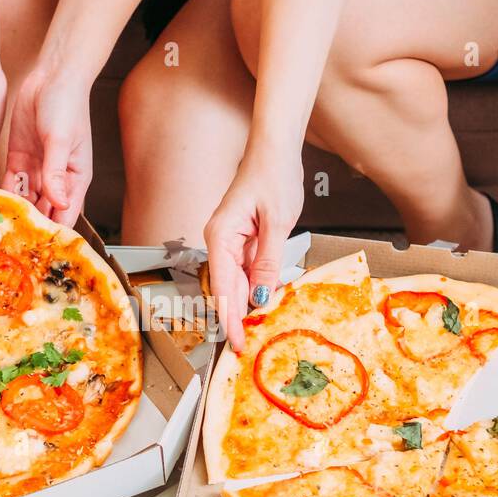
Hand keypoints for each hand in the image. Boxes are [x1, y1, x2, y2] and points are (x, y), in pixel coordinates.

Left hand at [2, 66, 92, 225]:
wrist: (52, 75)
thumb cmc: (67, 105)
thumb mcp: (60, 140)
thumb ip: (56, 172)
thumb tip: (58, 202)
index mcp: (74, 177)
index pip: (66, 213)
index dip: (54, 231)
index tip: (38, 247)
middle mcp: (56, 177)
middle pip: (43, 210)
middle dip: (30, 225)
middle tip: (10, 241)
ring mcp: (38, 167)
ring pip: (25, 198)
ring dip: (13, 210)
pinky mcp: (20, 156)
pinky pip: (10, 181)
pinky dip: (1, 191)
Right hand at [204, 146, 303, 351]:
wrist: (276, 149)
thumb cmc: (275, 176)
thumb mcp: (278, 223)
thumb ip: (268, 263)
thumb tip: (259, 298)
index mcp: (220, 236)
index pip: (222, 287)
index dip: (229, 318)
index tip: (235, 343)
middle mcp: (220, 241)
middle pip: (226, 288)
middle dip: (236, 317)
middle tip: (245, 347)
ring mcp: (231, 241)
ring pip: (237, 282)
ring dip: (246, 305)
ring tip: (254, 332)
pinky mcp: (243, 239)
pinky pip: (247, 270)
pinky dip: (255, 287)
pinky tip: (263, 303)